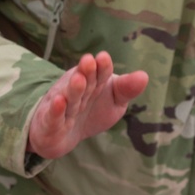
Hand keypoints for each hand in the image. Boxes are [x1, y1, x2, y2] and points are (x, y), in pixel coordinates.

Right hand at [27, 51, 148, 159]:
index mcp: (93, 83)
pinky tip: (59, 101)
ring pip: (69, 98)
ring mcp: (62, 107)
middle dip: (87, 72)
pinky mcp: (50, 124)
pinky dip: (55, 110)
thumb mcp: (114, 101)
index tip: (104, 58)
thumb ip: (126, 89)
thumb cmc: (92, 112)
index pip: (100, 74)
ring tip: (78, 79)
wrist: (62, 135)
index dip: (102, 67)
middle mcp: (76, 92)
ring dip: (73, 88)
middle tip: (89, 60)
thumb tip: (144, 76)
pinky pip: (53, 117)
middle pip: (84, 82)